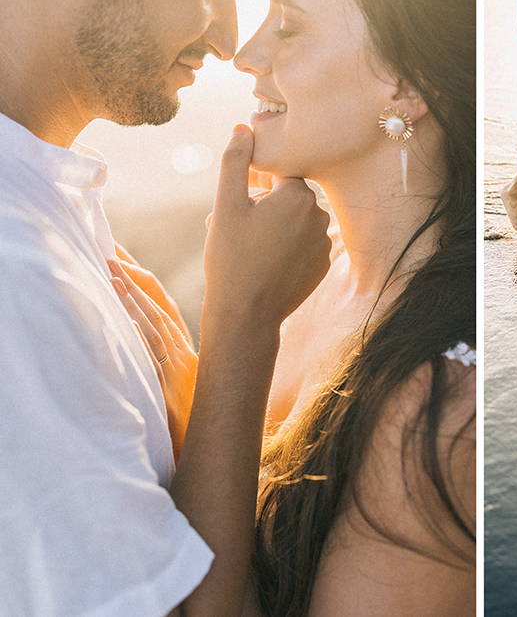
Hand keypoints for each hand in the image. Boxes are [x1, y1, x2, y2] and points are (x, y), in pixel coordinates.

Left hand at [109, 258, 196, 462]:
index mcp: (191, 355)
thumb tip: (148, 346)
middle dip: (133, 276)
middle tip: (110, 250)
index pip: (164, 308)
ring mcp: (181, 372)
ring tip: (110, 271)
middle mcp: (188, 357)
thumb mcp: (187, 393)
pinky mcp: (172, 390)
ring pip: (156, 325)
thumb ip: (174, 370)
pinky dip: (140, 331)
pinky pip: (155, 355)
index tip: (122, 260)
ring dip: (132, 296)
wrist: (213, 458)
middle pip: (159, 307)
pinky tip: (126, 314)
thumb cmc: (197, 432)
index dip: (142, 282)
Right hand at [203, 125, 331, 331]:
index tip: (238, 199)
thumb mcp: (227, 204)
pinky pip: (301, 244)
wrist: (246, 314)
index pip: (278, 173)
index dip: (254, 184)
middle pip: (286, 197)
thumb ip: (236, 161)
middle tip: (234, 225)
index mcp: (299, 196)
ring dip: (271, 226)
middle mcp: (319, 216)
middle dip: (261, 205)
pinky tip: (262, 263)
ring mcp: (324, 243)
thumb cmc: (232, 257)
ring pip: (293, 221)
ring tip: (244, 245)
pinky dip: (283, 247)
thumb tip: (244, 127)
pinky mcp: (322, 265)